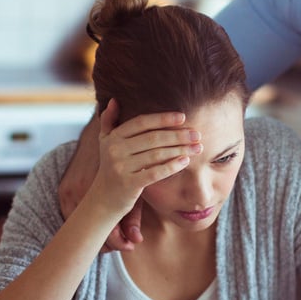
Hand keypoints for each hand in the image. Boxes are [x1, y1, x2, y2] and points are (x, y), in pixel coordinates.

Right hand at [85, 100, 200, 225]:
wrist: (103, 199)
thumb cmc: (110, 167)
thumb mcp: (105, 143)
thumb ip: (108, 121)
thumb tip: (114, 100)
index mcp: (113, 137)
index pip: (141, 123)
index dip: (163, 119)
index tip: (182, 117)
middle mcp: (115, 150)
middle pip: (153, 138)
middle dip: (178, 135)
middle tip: (196, 134)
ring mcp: (121, 167)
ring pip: (157, 155)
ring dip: (180, 150)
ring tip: (197, 147)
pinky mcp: (129, 184)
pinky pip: (155, 173)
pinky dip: (172, 166)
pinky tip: (186, 161)